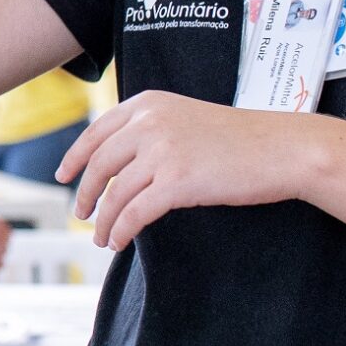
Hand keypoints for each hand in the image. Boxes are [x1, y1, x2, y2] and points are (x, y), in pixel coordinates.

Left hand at [58, 92, 315, 251]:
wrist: (282, 148)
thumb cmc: (240, 139)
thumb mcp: (185, 118)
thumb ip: (151, 129)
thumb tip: (116, 160)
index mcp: (148, 104)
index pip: (96, 132)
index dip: (74, 156)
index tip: (63, 175)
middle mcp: (149, 123)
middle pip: (98, 164)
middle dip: (84, 193)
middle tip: (80, 214)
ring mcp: (162, 151)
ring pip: (114, 193)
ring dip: (102, 219)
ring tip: (100, 237)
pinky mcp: (177, 182)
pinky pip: (134, 212)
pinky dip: (120, 230)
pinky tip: (118, 241)